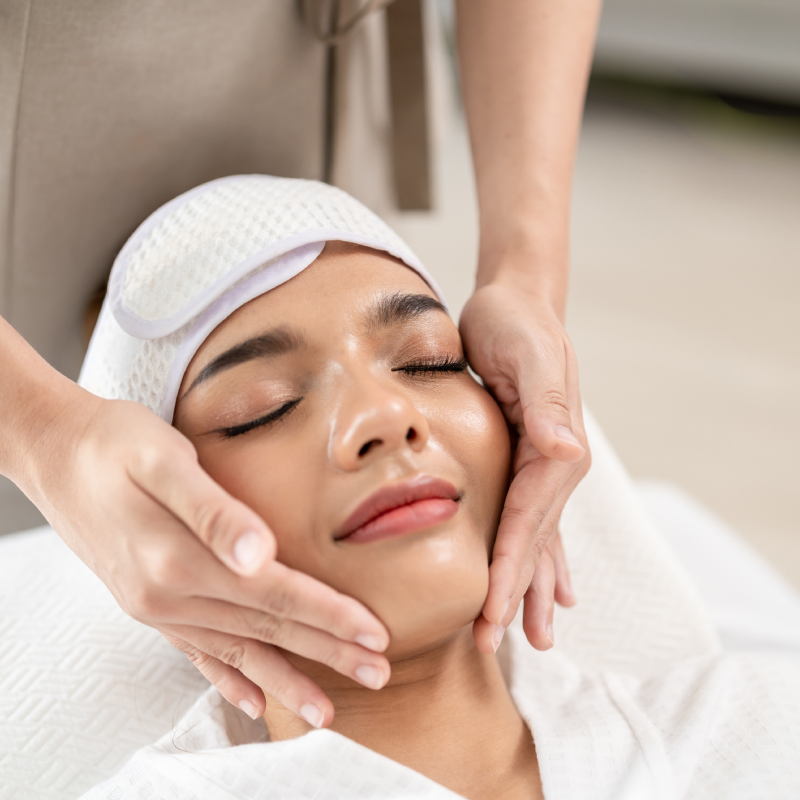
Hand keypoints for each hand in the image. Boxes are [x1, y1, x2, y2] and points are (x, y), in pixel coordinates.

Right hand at [31, 392, 389, 727]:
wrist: (55, 452)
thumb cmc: (114, 444)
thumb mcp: (163, 459)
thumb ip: (214, 510)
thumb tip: (260, 555)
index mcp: (179, 560)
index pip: (276, 595)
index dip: (330, 615)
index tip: (375, 634)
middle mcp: (168, 596)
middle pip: (265, 629)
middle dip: (326, 652)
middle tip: (377, 674)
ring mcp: (156, 606)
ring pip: (237, 649)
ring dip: (285, 677)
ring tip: (324, 709)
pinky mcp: (148, 603)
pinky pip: (196, 652)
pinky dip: (227, 676)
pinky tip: (249, 698)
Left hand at [459, 282, 589, 652]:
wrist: (518, 304)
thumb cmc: (515, 324)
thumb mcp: (528, 352)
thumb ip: (547, 400)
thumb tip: (564, 448)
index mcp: (556, 450)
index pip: (529, 523)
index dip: (511, 571)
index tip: (492, 616)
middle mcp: (558, 465)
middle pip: (534, 543)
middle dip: (514, 594)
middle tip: (492, 643)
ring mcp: (548, 466)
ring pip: (540, 540)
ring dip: (533, 587)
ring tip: (532, 635)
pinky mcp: (530, 459)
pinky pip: (536, 519)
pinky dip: (540, 556)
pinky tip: (552, 584)